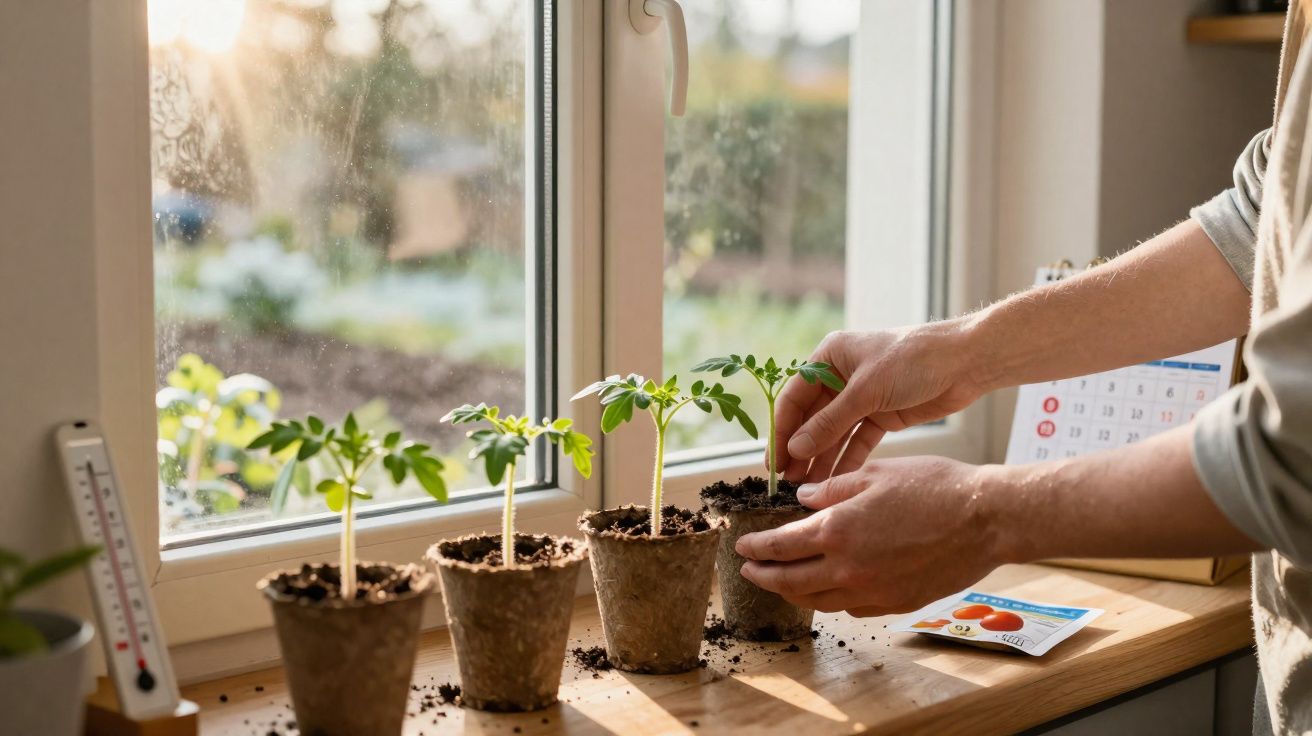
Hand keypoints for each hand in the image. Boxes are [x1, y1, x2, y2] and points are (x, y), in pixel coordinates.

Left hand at [736, 456, 1015, 616]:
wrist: (985, 519)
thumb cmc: (934, 487)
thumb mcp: (875, 473)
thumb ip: (832, 488)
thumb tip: (801, 499)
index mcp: (837, 531)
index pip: (780, 547)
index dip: (756, 548)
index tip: (741, 547)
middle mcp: (848, 568)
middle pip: (791, 582)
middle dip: (764, 577)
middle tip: (749, 572)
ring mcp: (873, 591)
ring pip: (819, 602)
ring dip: (794, 594)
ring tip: (783, 584)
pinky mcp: (896, 603)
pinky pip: (851, 608)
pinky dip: (832, 600)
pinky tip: (830, 590)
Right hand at [775, 322, 987, 482]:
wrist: (965, 362)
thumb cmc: (913, 360)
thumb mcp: (866, 391)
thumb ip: (829, 422)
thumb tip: (795, 449)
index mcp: (828, 357)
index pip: (794, 398)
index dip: (782, 432)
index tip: (773, 463)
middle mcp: (840, 376)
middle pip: (811, 419)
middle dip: (800, 451)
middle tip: (786, 484)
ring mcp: (861, 397)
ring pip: (833, 434)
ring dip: (821, 460)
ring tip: (806, 490)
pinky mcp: (881, 415)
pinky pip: (856, 441)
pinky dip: (847, 460)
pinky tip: (834, 483)